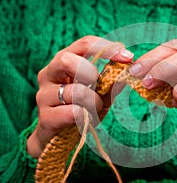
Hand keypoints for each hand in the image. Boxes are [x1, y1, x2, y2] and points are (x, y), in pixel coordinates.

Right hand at [27, 35, 133, 157]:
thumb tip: (126, 72)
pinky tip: (84, 120)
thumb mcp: (99, 94)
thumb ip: (110, 84)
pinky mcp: (45, 117)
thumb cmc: (80, 110)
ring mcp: (44, 95)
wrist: (59, 138)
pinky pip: (72, 112)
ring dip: (93, 102)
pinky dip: (85, 117)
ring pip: (74, 91)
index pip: (84, 44)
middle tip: (98, 84)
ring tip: (95, 109)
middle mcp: (49, 74)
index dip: (107, 48)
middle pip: (66, 59)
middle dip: (89, 71)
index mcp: (64, 63)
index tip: (128, 57)